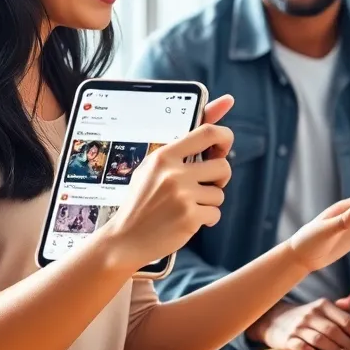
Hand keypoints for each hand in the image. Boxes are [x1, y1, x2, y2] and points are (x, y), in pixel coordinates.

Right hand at [99, 95, 235, 268]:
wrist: (125, 239)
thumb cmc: (142, 201)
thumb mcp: (152, 169)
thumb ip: (179, 151)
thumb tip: (219, 110)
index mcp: (164, 156)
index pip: (207, 132)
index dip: (225, 136)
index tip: (225, 145)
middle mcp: (174, 173)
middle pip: (223, 166)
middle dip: (220, 178)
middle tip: (206, 185)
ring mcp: (182, 195)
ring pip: (219, 193)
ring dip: (209, 202)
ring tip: (186, 207)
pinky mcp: (189, 217)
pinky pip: (215, 213)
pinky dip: (206, 219)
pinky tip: (186, 221)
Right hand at [248, 299, 349, 349]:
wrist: (274, 319)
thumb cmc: (306, 319)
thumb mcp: (322, 312)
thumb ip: (341, 318)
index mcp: (323, 305)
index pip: (346, 320)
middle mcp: (311, 314)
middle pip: (334, 330)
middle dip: (349, 343)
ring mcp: (298, 326)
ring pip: (319, 338)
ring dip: (334, 348)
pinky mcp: (287, 339)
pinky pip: (299, 346)